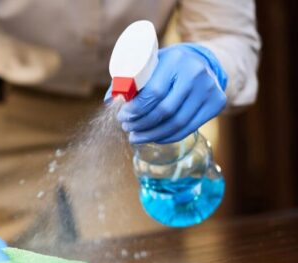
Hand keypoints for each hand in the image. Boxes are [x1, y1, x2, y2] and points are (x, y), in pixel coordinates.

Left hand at [109, 43, 227, 143]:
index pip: (153, 93)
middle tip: (127, 129)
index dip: (135, 110)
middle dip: (141, 124)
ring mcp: (209, 89)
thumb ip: (129, 80)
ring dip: (152, 135)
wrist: (201, 61)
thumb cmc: (167, 65)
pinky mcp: (216, 103)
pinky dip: (168, 137)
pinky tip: (155, 138)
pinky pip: (188, 128)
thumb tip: (110, 100)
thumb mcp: (149, 64)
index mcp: (176, 60)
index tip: (122, 117)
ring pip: (176, 123)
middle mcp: (196, 74)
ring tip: (136, 137)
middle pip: (164, 111)